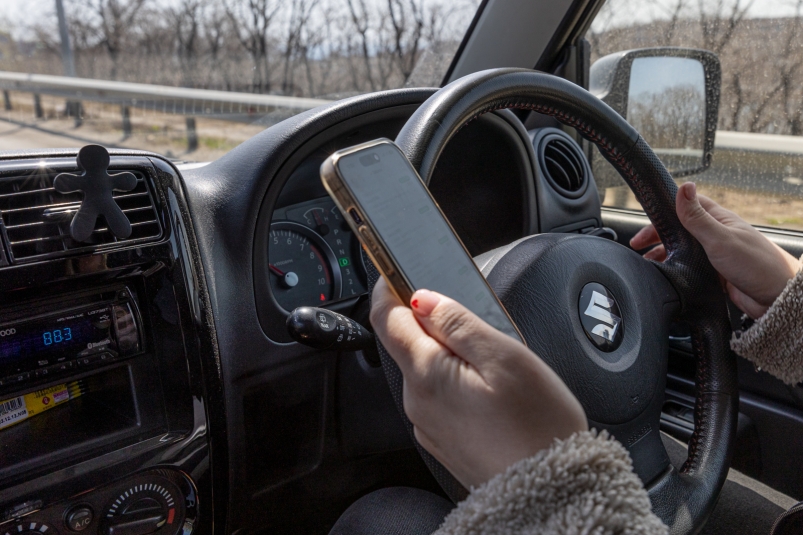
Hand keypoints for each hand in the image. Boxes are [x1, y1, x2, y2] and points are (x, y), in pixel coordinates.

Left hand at [370, 278, 586, 488]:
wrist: (551, 493)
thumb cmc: (537, 427)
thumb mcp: (505, 357)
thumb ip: (459, 323)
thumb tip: (424, 298)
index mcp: (427, 373)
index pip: (386, 318)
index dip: (387, 287)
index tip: (394, 270)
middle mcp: (418, 401)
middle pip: (407, 343)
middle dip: (429, 322)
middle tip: (470, 314)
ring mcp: (428, 423)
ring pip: (426, 370)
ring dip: (446, 353)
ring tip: (491, 358)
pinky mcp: (443, 439)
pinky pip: (439, 396)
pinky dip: (454, 381)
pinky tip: (489, 389)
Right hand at [631, 182, 801, 318]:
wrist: (777, 299)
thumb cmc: (757, 265)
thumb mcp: (720, 238)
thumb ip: (697, 216)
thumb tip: (683, 187)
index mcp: (719, 220)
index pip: (687, 205)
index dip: (665, 209)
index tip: (645, 217)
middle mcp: (716, 235)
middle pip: (680, 229)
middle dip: (657, 236)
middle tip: (638, 245)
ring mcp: (716, 255)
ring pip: (683, 251)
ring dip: (664, 255)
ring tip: (647, 263)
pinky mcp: (716, 275)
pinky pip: (690, 269)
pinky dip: (676, 271)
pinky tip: (666, 276)